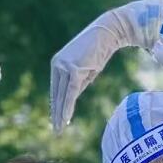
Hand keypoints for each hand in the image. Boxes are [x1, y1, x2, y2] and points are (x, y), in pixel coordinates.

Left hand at [50, 0, 162, 131]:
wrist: (107, 32)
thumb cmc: (98, 50)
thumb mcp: (86, 70)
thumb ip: (77, 83)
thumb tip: (71, 99)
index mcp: (57, 64)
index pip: (55, 90)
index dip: (56, 106)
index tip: (56, 120)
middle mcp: (57, 65)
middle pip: (56, 95)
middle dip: (56, 114)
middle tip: (55, 130)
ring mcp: (64, 66)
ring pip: (61, 96)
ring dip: (60, 114)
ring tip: (59, 129)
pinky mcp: (73, 69)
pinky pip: (69, 93)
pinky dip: (67, 107)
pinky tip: (65, 118)